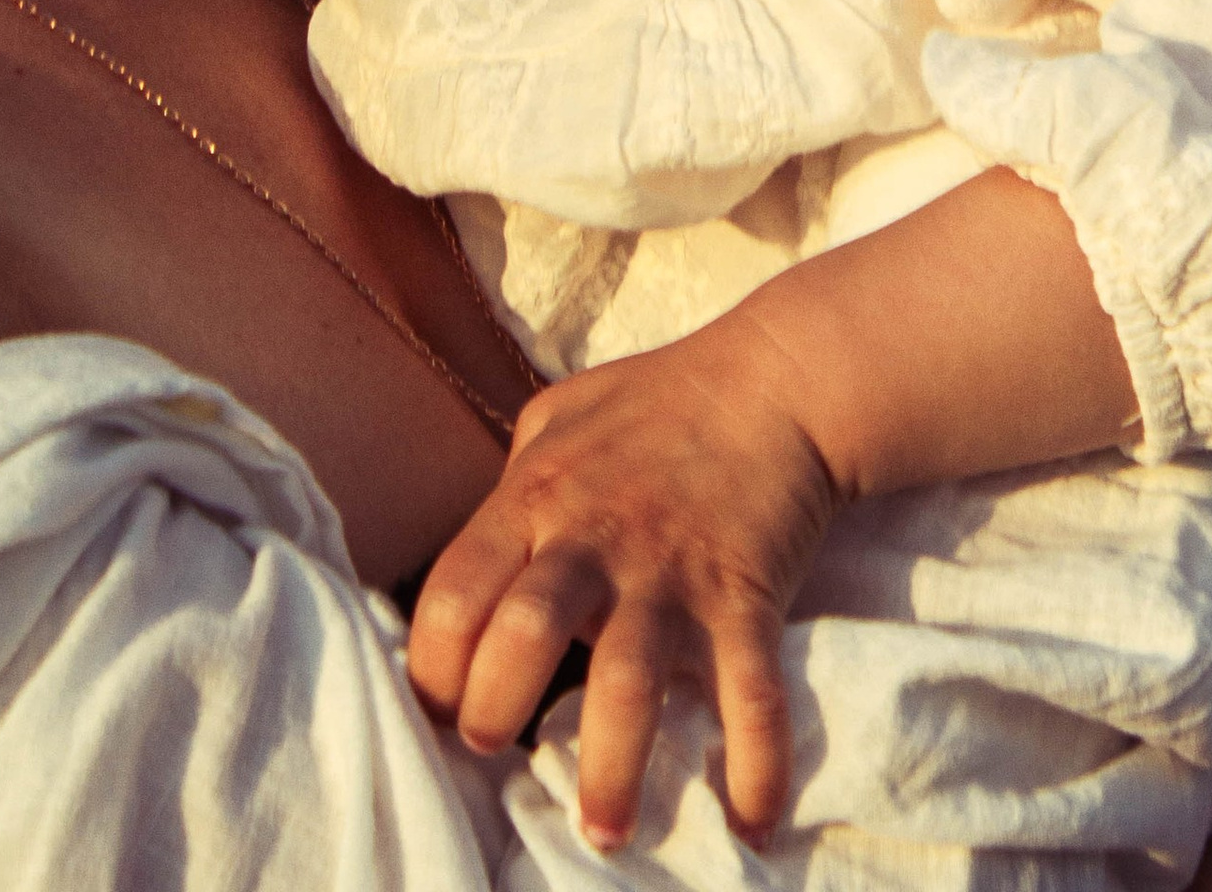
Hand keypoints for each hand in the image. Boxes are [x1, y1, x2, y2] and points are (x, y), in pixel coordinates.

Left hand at [406, 327, 838, 852]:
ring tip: (603, 833)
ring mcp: (673, 575)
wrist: (780, 378)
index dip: (430, 666)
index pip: (453, 593)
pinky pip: (751, 693)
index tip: (440, 710)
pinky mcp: (745, 600)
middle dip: (493, 711)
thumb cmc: (656, 402)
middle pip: (522, 637)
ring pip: (626, 683)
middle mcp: (594, 542)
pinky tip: (750, 820)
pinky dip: (755, 765)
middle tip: (496, 751)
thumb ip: (511, 489)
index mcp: (537, 498)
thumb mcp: (557, 419)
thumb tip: (473, 571)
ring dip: (611, 769)